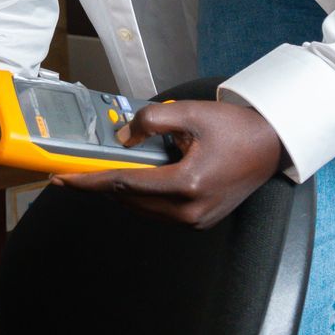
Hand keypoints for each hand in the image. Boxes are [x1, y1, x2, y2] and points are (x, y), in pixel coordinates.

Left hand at [51, 99, 286, 228]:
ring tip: (101, 174)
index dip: (89, 181)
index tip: (62, 179)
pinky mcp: (199, 221)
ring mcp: (195, 221)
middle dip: (100, 186)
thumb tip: (122, 138)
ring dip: (120, 192)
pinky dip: (141, 196)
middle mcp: (190, 210)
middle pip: (129, 200)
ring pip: (142, 209)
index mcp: (187, 184)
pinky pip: (158, 211)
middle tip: (74, 174)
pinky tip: (133, 180)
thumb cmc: (236, 127)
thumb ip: (150, 121)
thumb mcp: (190, 113)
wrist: (271, 145)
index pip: (124, 184)